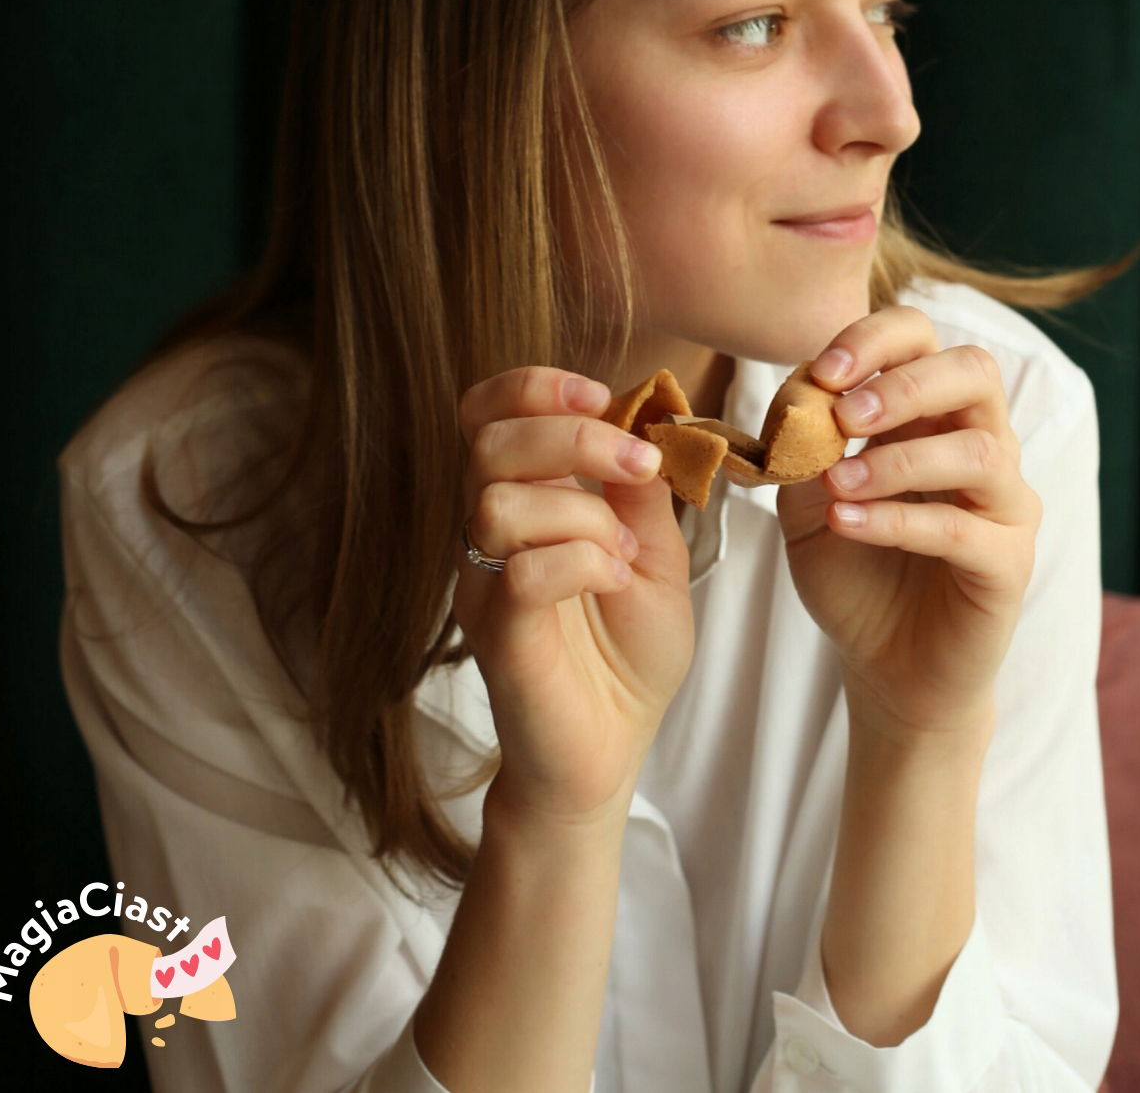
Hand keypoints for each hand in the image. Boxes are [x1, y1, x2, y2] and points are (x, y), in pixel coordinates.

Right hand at [454, 367, 691, 825]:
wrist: (611, 752)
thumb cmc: (627, 657)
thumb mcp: (655, 555)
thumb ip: (639, 492)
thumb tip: (640, 419)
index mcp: (526, 501)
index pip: (486, 414)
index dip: (532, 386)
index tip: (597, 395)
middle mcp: (490, 534)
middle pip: (486, 441)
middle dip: (572, 437)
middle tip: (635, 466)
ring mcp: (485, 584)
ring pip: (497, 503)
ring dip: (581, 513)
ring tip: (622, 553)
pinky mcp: (496, 636)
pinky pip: (520, 573)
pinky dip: (582, 562)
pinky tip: (614, 582)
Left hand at [775, 306, 1042, 741]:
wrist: (884, 667)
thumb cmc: (853, 572)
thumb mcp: (804, 503)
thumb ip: (801, 448)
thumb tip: (798, 391)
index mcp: (931, 415)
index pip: (924, 340)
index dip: (877, 339)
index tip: (823, 370)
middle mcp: (980, 445)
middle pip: (974, 372)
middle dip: (905, 384)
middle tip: (845, 416)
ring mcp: (1003, 504)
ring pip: (978, 450)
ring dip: (898, 460)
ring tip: (835, 485)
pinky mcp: (1008, 563)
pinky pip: (963, 529)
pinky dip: (898, 520)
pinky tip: (845, 523)